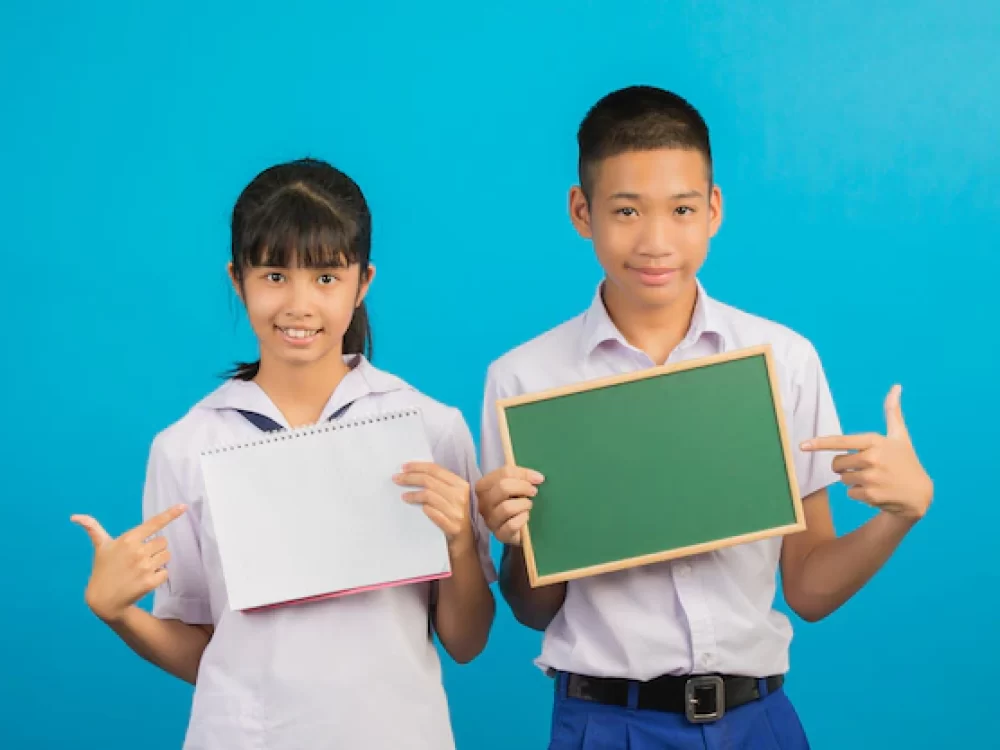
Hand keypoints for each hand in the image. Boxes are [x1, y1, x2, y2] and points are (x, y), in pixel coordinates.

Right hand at [71, 505, 186, 623]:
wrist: (103, 600)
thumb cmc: (103, 569)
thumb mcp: (100, 547)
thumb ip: (93, 529)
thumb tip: (74, 516)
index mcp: (128, 539)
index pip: (153, 523)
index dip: (170, 514)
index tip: (183, 506)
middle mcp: (137, 551)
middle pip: (164, 542)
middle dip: (156, 549)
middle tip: (141, 558)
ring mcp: (144, 566)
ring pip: (167, 556)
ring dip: (159, 562)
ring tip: (142, 568)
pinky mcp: (150, 581)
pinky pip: (166, 572)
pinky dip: (159, 576)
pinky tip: (145, 579)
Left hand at [395, 463, 472, 548]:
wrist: (465, 540)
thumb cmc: (455, 513)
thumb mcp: (453, 495)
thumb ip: (440, 484)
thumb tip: (415, 472)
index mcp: (461, 484)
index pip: (436, 470)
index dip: (418, 466)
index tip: (403, 467)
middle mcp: (460, 496)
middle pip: (429, 481)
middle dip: (410, 478)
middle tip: (396, 479)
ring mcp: (457, 512)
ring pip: (429, 496)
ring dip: (413, 494)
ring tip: (403, 496)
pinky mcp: (453, 527)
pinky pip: (433, 514)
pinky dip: (424, 509)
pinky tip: (418, 508)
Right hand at [474, 466, 544, 545]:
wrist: (516, 528)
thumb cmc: (514, 502)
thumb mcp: (516, 486)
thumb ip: (523, 477)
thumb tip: (538, 478)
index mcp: (484, 486)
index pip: (504, 472)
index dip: (524, 474)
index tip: (538, 479)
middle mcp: (483, 503)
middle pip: (503, 487)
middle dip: (523, 487)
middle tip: (534, 492)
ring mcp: (490, 520)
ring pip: (506, 507)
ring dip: (523, 504)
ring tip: (528, 505)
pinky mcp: (499, 534)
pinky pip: (512, 525)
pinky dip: (523, 519)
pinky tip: (526, 517)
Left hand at [801, 385, 932, 521]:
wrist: (920, 494)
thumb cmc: (906, 461)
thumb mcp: (900, 436)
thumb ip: (893, 412)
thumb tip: (896, 386)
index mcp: (875, 441)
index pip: (840, 441)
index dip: (819, 443)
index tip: (802, 445)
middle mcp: (872, 458)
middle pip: (836, 463)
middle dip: (845, 467)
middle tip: (866, 467)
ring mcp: (871, 477)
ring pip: (842, 479)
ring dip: (853, 481)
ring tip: (875, 479)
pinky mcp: (871, 495)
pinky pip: (850, 493)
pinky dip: (859, 494)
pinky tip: (877, 491)